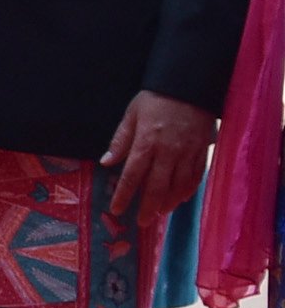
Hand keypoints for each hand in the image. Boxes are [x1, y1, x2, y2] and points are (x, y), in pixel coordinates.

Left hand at [104, 90, 218, 224]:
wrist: (189, 85)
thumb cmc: (155, 99)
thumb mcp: (131, 115)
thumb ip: (120, 140)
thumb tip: (106, 162)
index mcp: (146, 142)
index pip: (133, 175)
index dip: (124, 195)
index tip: (117, 209)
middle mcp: (168, 151)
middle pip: (158, 187)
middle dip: (148, 207)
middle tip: (141, 222)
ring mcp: (188, 152)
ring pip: (180, 185)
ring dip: (170, 202)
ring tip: (160, 214)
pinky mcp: (202, 149)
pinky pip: (196, 175)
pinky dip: (189, 190)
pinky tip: (181, 199)